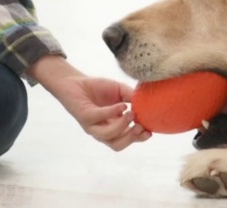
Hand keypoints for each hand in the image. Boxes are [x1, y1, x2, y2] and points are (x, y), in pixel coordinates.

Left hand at [28, 55, 150, 150]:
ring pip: (108, 136)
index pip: (128, 139)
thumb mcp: (120, 91)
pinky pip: (98, 118)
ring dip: (122, 127)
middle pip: (118, 144)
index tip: (150, 131)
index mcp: (113, 127)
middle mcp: (102, 130)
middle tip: (141, 126)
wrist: (75, 81)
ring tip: (132, 113)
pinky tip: (122, 105)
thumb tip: (147, 101)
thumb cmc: (98, 88)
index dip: (139, 139)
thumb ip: (132, 97)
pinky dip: (111, 113)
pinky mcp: (84, 117)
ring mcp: (92, 126)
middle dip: (131, 138)